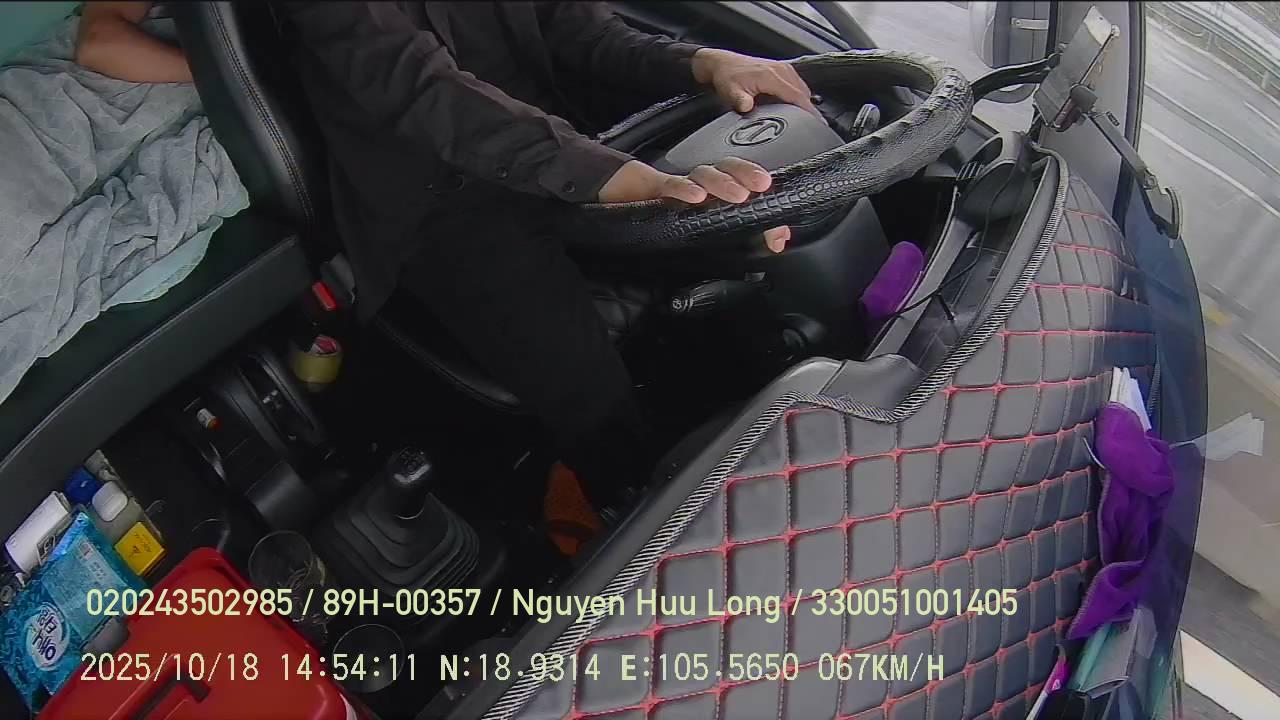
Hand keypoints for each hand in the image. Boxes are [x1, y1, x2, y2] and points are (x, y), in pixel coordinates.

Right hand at [597, 158, 789, 251]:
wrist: (605, 203)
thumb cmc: (653, 219)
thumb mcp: (697, 234)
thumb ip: (736, 239)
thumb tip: (778, 240)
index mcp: (707, 194)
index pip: (738, 182)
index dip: (757, 187)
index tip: (776, 206)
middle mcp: (695, 186)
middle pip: (726, 169)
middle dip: (747, 174)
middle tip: (763, 186)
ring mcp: (674, 186)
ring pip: (702, 174)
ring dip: (722, 183)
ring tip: (739, 196)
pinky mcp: (649, 187)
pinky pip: (667, 185)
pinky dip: (683, 190)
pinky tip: (696, 197)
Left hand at [690, 48, 817, 116]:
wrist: (721, 63)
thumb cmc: (727, 77)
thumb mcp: (730, 91)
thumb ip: (739, 100)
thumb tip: (747, 107)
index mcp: (772, 75)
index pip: (797, 96)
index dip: (809, 112)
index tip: (818, 125)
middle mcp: (781, 70)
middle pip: (804, 94)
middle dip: (811, 111)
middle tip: (816, 129)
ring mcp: (783, 68)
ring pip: (803, 89)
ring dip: (806, 104)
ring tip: (809, 121)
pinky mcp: (782, 69)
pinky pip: (798, 85)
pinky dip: (800, 97)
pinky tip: (797, 108)